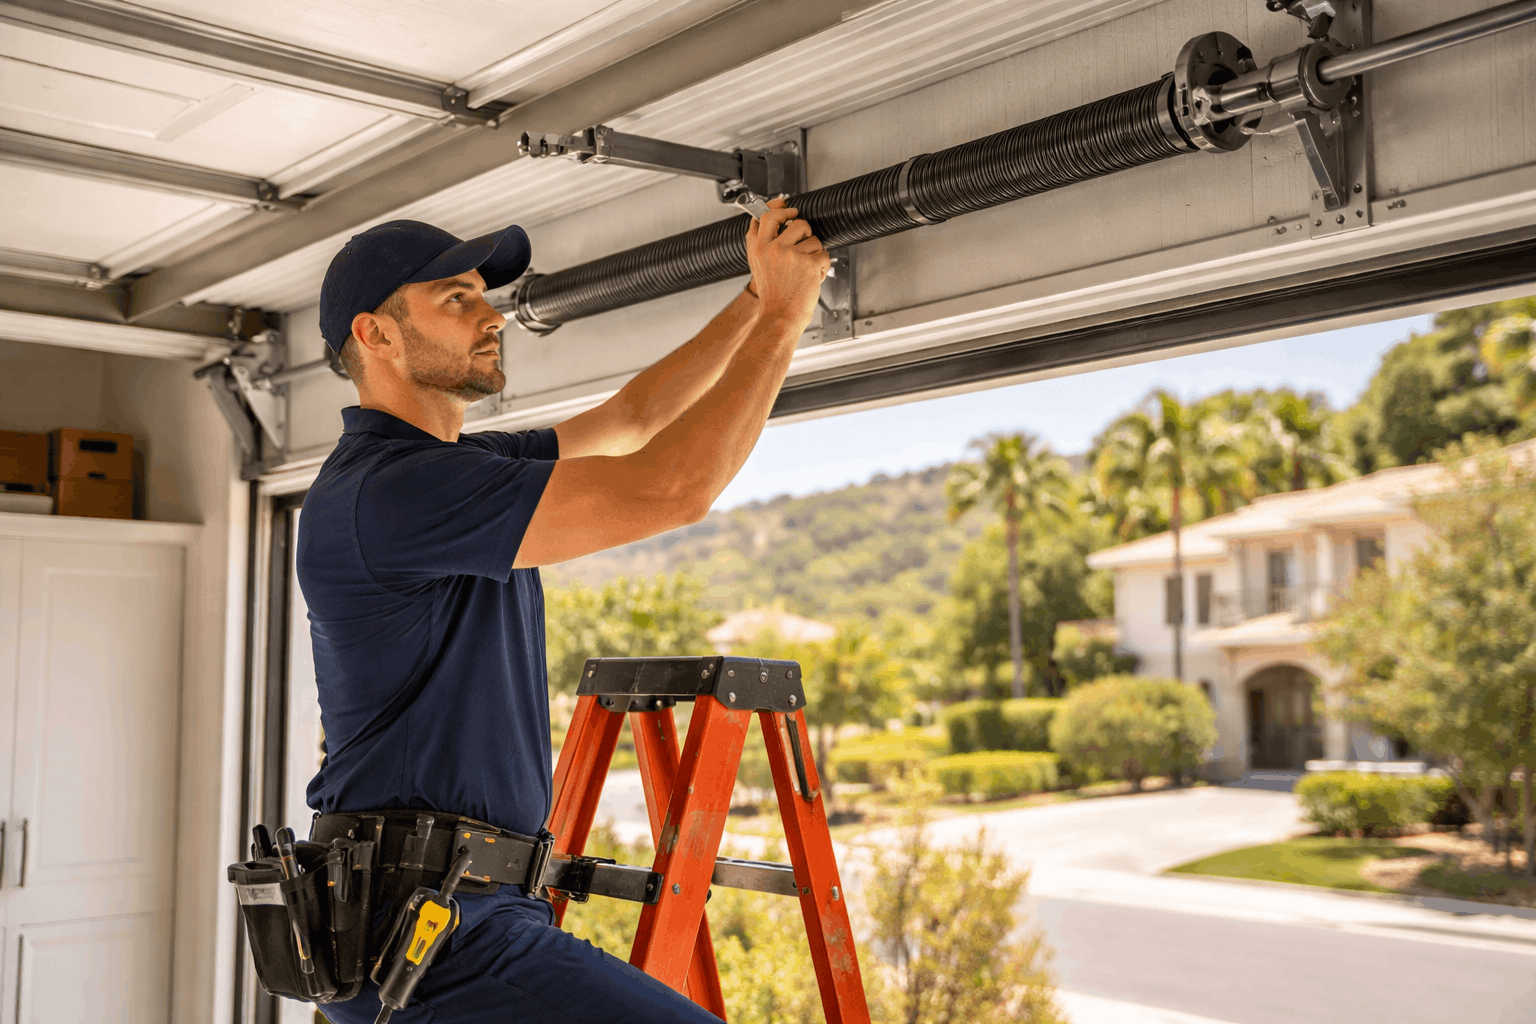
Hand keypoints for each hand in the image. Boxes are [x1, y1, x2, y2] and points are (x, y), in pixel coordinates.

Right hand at [744, 198, 829, 326]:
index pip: (766, 216)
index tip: (789, 209)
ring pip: (814, 240)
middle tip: (806, 241)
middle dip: (806, 230)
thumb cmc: (773, 295)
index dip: (780, 209)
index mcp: (758, 248)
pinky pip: (824, 254)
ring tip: (806, 270)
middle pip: (797, 223)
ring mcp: (790, 255)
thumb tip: (773, 223)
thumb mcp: (758, 266)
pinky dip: (823, 266)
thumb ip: (762, 244)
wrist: (780, 316)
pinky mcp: (808, 263)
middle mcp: (772, 248)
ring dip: (815, 254)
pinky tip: (813, 277)